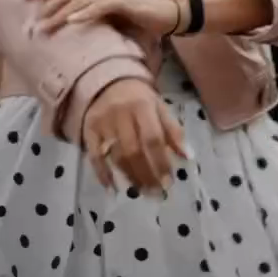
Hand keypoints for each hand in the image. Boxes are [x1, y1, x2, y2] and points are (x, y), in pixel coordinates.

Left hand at [23, 0, 179, 36]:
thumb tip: (61, 44)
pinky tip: (73, 22)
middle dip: (46, 6)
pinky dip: (86, 13)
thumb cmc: (133, 23)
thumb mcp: (104, 27)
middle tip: (32, 24)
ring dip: (61, 14)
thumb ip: (86, 29)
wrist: (163, 18)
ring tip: (46, 27)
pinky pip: (101, 7)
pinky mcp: (123, 2)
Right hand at [84, 77, 189, 192]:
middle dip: (146, 174)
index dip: (161, 162)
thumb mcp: (160, 107)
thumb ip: (174, 131)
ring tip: (142, 191)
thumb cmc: (139, 99)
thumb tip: (188, 157)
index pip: (153, 138)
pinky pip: (94, 157)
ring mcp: (103, 123)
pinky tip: (113, 189)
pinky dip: (103, 175)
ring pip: (116, 156)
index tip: (169, 182)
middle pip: (134, 150)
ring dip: (130, 177)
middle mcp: (121, 114)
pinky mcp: (88, 131)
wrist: (106, 83)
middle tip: (156, 193)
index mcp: (143, 107)